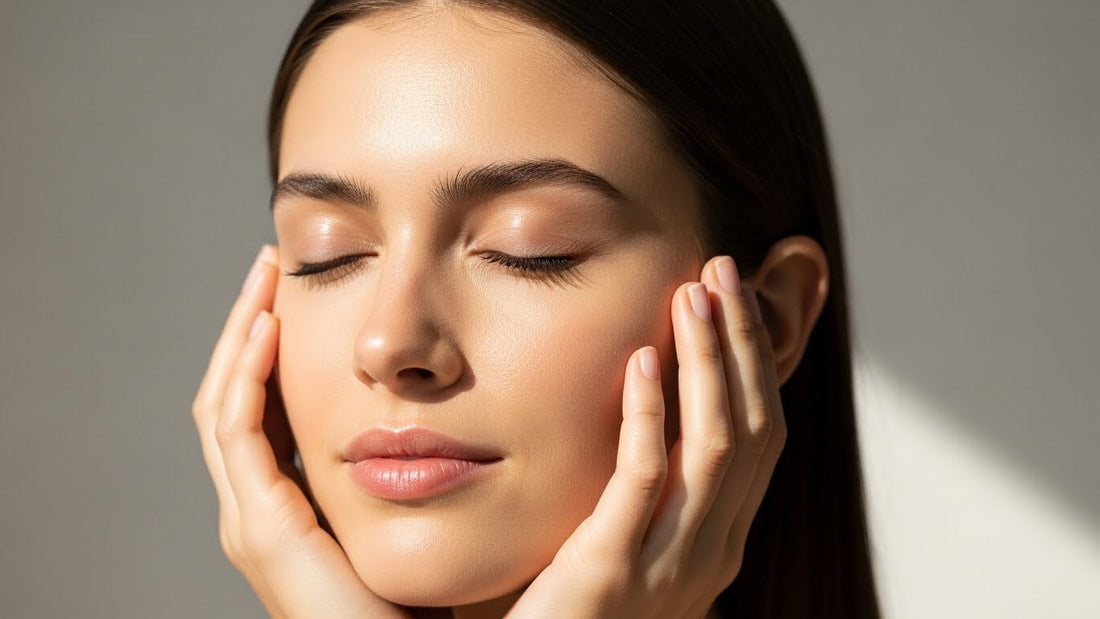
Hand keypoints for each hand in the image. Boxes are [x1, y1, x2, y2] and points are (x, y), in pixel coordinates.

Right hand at [191, 245, 408, 618]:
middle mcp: (258, 508)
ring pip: (226, 404)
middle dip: (247, 329)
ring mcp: (252, 519)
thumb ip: (402, 468)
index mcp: (287, 505)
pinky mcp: (264, 528)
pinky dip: (248, 375)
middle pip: (234, 397)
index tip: (290, 292)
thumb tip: (436, 411)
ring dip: (241, 337)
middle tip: (267, 267)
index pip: (261, 410)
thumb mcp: (399, 515)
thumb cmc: (415, 602)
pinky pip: (240, 432)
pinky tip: (270, 326)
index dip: (267, 350)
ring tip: (265, 278)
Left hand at [507, 255, 786, 618]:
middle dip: (742, 343)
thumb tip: (655, 409)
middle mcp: (711, 552)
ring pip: (715, 443)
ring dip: (709, 361)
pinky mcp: (613, 568)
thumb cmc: (572, 608)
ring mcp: (670, 564)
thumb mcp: (630, 541)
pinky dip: (649, 412)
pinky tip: (638, 358)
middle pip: (752, 428)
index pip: (760, 436)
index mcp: (719, 540)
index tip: (731, 296)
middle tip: (721, 270)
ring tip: (692, 294)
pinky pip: (645, 477)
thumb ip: (653, 489)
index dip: (754, 361)